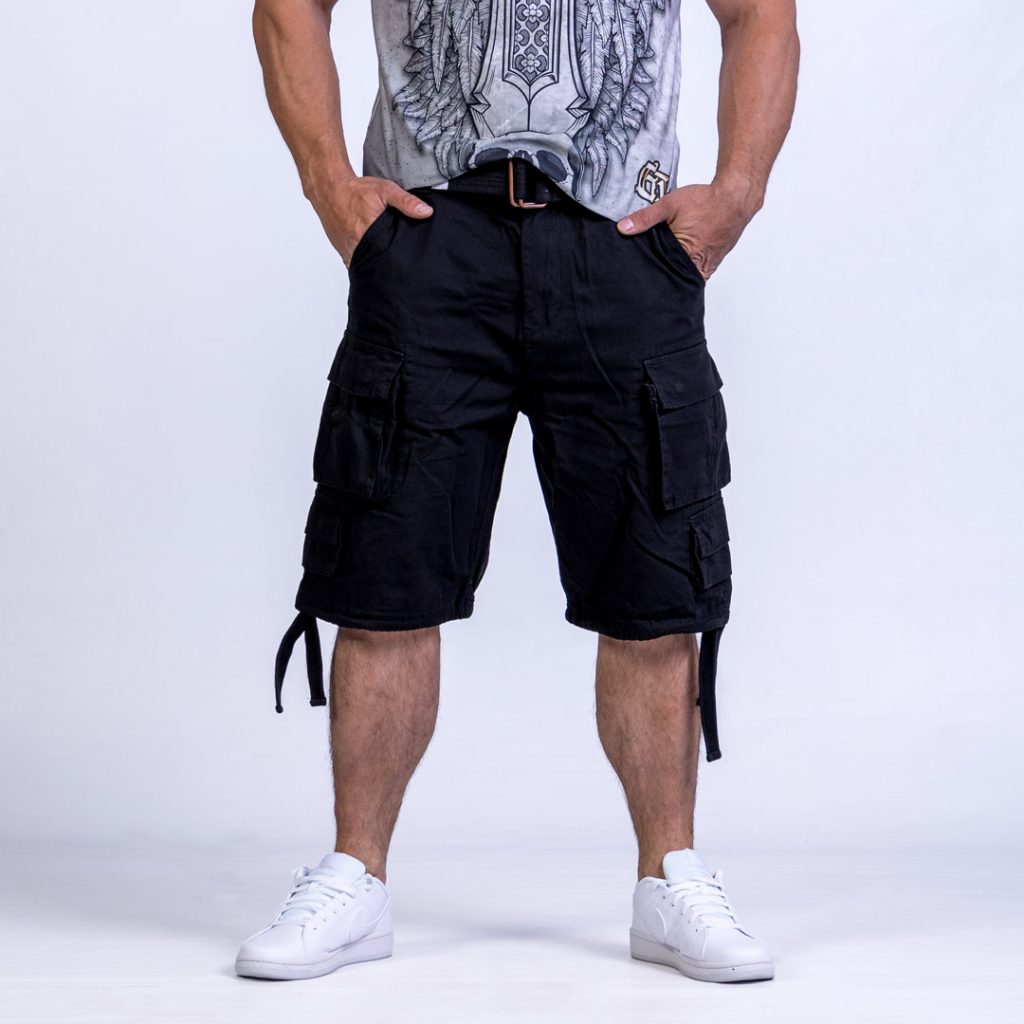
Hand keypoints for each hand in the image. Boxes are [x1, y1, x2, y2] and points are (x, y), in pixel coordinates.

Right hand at [310, 176, 433, 267]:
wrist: (329, 190)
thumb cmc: (356, 190)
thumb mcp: (384, 190)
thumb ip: (406, 202)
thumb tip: (427, 212)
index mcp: (367, 235)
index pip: (388, 257)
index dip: (398, 261)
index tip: (407, 262)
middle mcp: (356, 247)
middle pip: (378, 265)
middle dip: (389, 265)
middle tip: (400, 263)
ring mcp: (348, 252)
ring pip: (367, 266)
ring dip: (377, 264)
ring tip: (389, 262)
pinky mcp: (343, 253)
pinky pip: (357, 264)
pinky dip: (366, 262)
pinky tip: (374, 257)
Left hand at [616, 181, 762, 279]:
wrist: (736, 197)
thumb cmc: (706, 201)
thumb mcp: (669, 204)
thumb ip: (645, 218)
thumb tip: (623, 228)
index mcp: (685, 256)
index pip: (663, 275)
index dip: (651, 276)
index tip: (640, 279)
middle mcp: (699, 266)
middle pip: (675, 279)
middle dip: (663, 276)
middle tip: (650, 273)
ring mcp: (709, 265)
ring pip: (687, 276)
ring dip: (677, 272)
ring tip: (664, 267)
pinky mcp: (715, 260)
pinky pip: (698, 270)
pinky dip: (688, 267)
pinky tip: (681, 259)